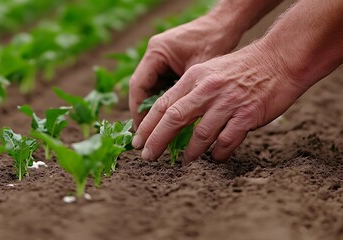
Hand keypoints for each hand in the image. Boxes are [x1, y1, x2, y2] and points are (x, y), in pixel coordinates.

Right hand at [129, 14, 243, 128]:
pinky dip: (164, 102)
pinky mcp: (168, 63)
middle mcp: (154, 54)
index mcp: (156, 52)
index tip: (143, 132)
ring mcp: (160, 58)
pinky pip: (161, 85)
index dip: (139, 111)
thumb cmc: (214, 40)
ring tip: (156, 133)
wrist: (224, 23)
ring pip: (150, 89)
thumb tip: (177, 122)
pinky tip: (169, 120)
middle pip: (141, 89)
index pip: (139, 86)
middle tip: (145, 139)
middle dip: (144, 114)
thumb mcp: (200, 70)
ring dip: (153, 110)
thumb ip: (186, 94)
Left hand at [131, 41, 308, 163]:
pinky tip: (216, 157)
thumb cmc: (242, 69)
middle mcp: (208, 89)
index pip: (163, 104)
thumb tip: (171, 117)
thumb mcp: (209, 71)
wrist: (279, 60)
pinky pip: (227, 141)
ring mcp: (228, 102)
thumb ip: (191, 91)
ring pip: (200, 134)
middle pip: (174, 118)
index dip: (147, 125)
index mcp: (195, 77)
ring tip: (184, 162)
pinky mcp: (247, 115)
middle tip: (148, 157)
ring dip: (190, 152)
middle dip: (157, 141)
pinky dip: (219, 153)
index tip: (138, 141)